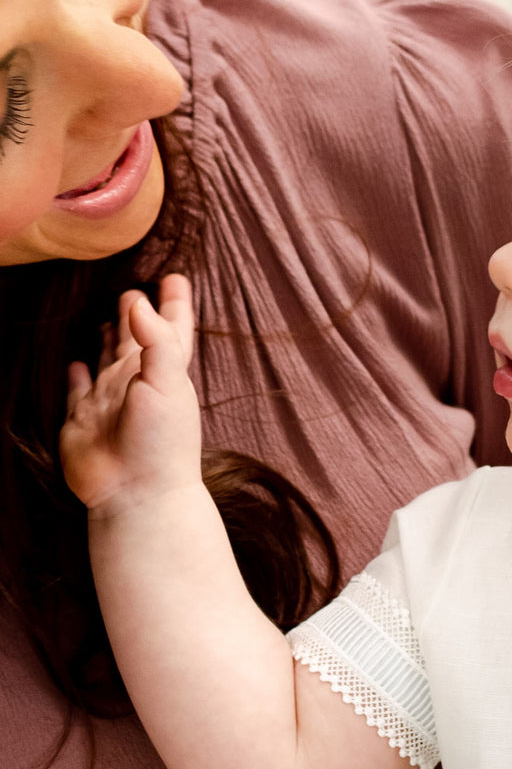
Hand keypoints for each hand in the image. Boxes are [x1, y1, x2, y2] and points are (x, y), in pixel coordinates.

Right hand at [61, 275, 200, 514]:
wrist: (136, 492)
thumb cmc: (161, 440)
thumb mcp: (168, 382)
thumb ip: (156, 341)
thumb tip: (140, 302)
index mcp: (163, 370)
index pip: (171, 327)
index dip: (174, 302)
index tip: (177, 276)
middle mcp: (136, 382)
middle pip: (136, 338)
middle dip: (136, 313)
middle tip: (133, 288)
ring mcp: (109, 401)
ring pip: (106, 359)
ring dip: (107, 338)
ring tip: (105, 316)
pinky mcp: (83, 420)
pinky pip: (78, 390)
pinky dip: (77, 375)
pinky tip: (77, 362)